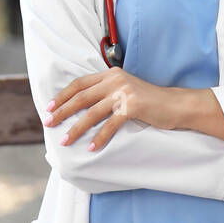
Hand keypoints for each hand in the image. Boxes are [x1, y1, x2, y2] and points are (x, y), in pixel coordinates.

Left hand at [43, 68, 184, 150]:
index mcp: (111, 74)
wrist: (175, 105)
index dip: (62, 95)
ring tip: (65, 141)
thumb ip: (107, 93)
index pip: (80, 83)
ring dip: (76, 128)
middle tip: (48, 123)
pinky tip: (92, 148)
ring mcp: (124, 92)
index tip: (49, 107)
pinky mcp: (133, 106)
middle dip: (62, 111)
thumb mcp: (125, 90)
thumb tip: (82, 107)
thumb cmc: (149, 101)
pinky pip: (110, 124)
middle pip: (81, 97)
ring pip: (92, 112)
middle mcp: (115, 80)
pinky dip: (100, 137)